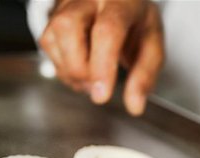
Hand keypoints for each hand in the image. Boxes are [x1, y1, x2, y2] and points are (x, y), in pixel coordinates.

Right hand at [40, 0, 163, 115]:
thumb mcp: (151, 46)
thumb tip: (135, 106)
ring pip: (53, 37)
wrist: (119, 2)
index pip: (107, 31)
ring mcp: (67, 4)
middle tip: (96, 87)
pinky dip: (62, 67)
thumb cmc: (135, 23)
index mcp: (121, 2)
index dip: (101, 66)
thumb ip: (144, 76)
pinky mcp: (53, 17)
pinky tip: (80, 69)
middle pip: (69, 28)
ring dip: (70, 70)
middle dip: (80, 69)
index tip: (101, 96)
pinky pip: (48, 45)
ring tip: (89, 79)